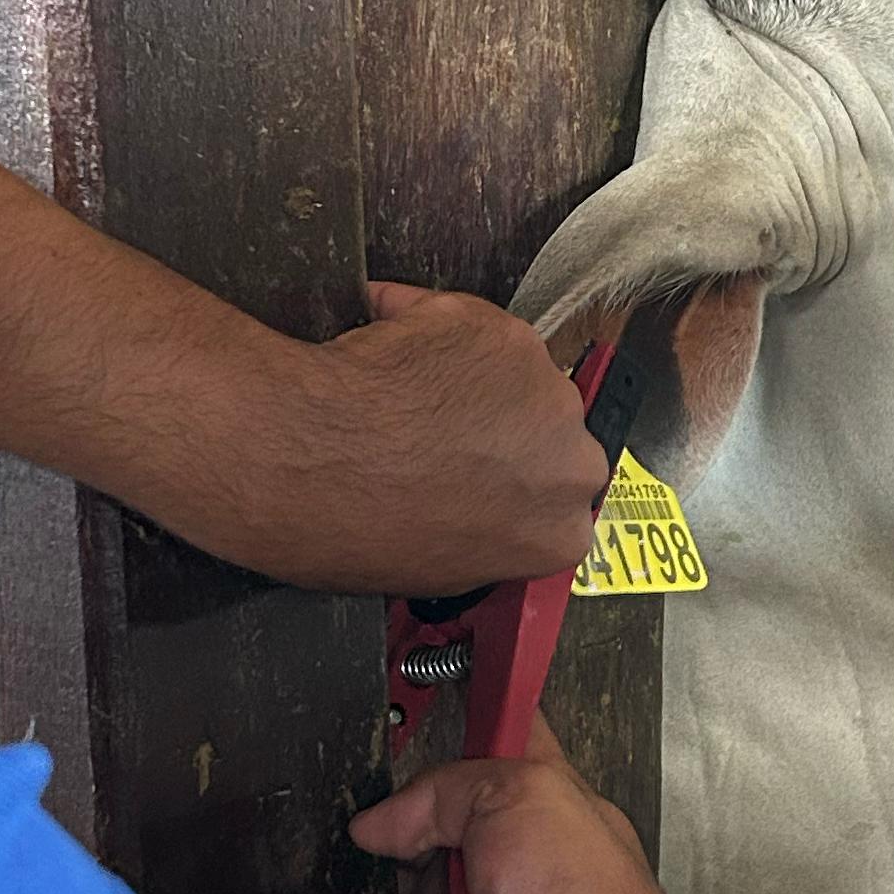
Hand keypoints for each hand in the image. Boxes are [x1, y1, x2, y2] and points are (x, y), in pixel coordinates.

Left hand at [260, 284, 609, 593]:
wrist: (323, 466)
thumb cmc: (362, 523)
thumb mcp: (432, 572)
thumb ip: (478, 539)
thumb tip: (455, 525)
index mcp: (559, 533)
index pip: (558, 504)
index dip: (513, 483)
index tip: (482, 477)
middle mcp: (570, 461)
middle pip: (549, 435)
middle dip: (505, 430)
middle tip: (440, 436)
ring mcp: (545, 390)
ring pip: (516, 376)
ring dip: (472, 379)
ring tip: (407, 398)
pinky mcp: (504, 334)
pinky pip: (462, 322)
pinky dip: (424, 326)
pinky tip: (386, 355)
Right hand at [351, 737, 723, 893]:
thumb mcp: (522, 793)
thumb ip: (444, 786)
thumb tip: (384, 820)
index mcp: (546, 800)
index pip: (500, 736)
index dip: (466, 710)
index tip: (432, 682)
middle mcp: (506, 853)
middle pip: (432, 798)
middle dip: (413, 798)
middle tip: (416, 805)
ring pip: (397, 860)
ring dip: (397, 860)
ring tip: (424, 869)